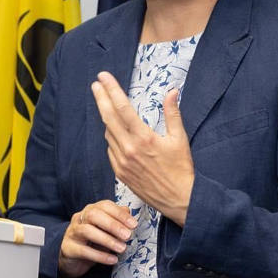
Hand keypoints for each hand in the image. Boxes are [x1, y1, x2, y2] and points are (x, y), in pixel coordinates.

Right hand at [58, 199, 136, 277]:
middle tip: (128, 235)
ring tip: (122, 248)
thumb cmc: (91, 243)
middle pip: (94, 215)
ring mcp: (72, 233)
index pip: (104, 206)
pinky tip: (113, 260)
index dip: (119, 214)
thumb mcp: (105, 231)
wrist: (72, 260)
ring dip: (107, 239)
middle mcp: (79, 219)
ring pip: (87, 231)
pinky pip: (84, 251)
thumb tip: (128, 213)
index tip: (133, 224)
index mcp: (90, 211)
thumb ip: (116, 221)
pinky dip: (100, 256)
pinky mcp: (69, 249)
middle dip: (112, 224)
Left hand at [92, 71, 194, 227]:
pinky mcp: (119, 173)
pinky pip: (111, 149)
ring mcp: (122, 162)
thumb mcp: (180, 139)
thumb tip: (172, 91)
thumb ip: (173, 113)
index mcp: (144, 138)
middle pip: (108, 117)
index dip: (111, 90)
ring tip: (107, 104)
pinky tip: (116, 131)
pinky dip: (112, 137)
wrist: (179, 200)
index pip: (122, 108)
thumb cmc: (181, 169)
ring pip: (108, 133)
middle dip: (101, 98)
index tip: (103, 77)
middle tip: (95, 84)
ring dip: (107, 118)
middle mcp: (129, 149)